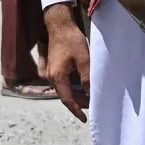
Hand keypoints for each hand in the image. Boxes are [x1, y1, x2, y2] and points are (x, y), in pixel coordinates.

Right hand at [42, 3, 91, 121]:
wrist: (59, 25)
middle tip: (92, 106)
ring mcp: (51, 72)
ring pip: (64, 90)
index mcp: (57, 77)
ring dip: (76, 96)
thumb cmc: (71, 40)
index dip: (76, 110)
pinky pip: (63, 83)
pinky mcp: (54, 67)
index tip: (85, 118)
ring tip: (89, 99)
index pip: (67, 99)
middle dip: (78, 103)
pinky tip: (82, 87)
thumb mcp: (84, 59)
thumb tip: (90, 92)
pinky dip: (73, 88)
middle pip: (65, 96)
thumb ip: (86, 77)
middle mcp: (51, 77)